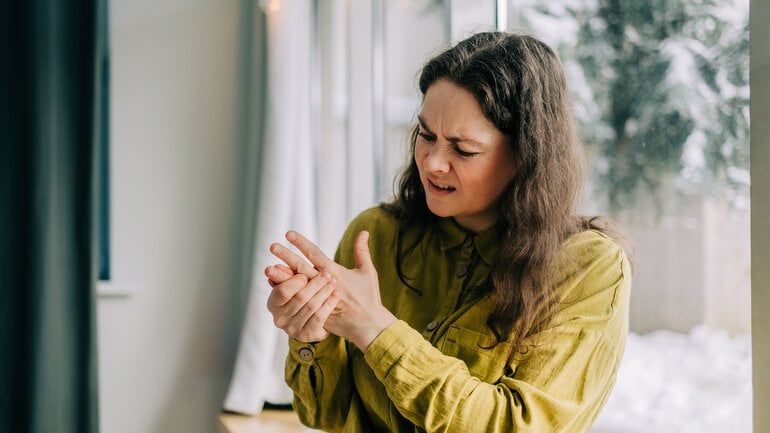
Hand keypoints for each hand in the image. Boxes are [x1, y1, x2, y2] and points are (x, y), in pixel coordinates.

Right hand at [265, 264, 339, 342]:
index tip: (305, 275)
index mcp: (273, 304)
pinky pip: (320, 317)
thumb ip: (285, 276)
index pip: (282, 291)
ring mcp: (292, 329)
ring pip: (311, 306)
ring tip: (333, 282)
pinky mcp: (306, 335)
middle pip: (300, 297)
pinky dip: (329, 304)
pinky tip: (336, 295)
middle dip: (315, 284)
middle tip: (327, 275)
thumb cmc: (301, 297)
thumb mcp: (293, 286)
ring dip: (324, 292)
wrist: (311, 321)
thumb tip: (276, 266)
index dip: (295, 282)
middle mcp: (280, 319)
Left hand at [270, 230, 396, 350]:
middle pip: (301, 268)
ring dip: (282, 276)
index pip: (315, 254)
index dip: (302, 243)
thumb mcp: (367, 271)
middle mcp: (324, 284)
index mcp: (335, 272)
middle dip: (286, 256)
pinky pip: (298, 301)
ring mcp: (319, 298)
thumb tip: (363, 231)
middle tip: (273, 246)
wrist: (368, 324)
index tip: (289, 234)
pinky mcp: (315, 311)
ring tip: (268, 268)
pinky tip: (275, 287)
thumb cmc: (369, 296)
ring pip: (297, 285)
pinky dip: (287, 293)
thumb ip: (362, 251)